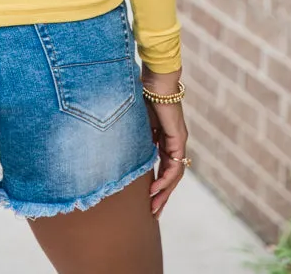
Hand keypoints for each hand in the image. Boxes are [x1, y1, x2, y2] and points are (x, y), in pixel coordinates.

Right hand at [142, 67, 188, 220]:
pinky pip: (175, 165)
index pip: (162, 167)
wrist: (154, 78)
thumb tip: (112, 147)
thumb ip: (130, 136)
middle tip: (153, 213)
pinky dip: (166, 179)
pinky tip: (156, 189)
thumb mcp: (133, 122)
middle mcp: (173, 142)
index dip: (155, 184)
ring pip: (175, 174)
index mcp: (162, 138)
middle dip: (161, 196)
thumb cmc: (141, 93)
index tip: (146, 199)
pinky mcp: (178, 138)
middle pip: (170, 176)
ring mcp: (177, 140)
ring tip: (154, 208)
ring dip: (164, 192)